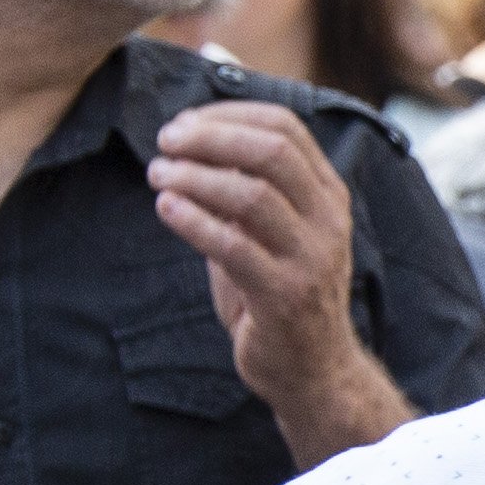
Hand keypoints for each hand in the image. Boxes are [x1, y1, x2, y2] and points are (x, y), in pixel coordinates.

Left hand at [151, 101, 402, 461]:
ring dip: (194, 177)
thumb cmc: (279, 291)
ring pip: (252, 195)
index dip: (228, 114)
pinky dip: (192, 220)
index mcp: (328, 197)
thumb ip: (245, 184)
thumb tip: (193, 131)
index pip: (286, 128)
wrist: (313, 369)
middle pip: (272, 152)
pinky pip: (232, 247)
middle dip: (209, 137)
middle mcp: (328, 222)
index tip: (184, 122)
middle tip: (165, 142)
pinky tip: (165, 208)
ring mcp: (310, 260)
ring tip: (156, 175)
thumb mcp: (272, 230)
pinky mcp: (284, 296)